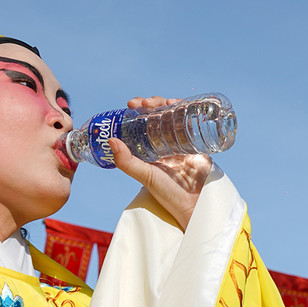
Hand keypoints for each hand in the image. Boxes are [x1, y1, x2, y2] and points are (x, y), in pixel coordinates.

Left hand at [108, 96, 212, 230]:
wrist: (194, 204)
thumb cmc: (168, 194)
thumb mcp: (145, 175)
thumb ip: (127, 162)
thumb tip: (110, 140)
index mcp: (151, 147)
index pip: (142, 121)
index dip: (138, 110)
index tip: (131, 104)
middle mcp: (165, 141)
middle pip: (159, 114)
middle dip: (152, 103)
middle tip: (144, 103)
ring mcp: (182, 140)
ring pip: (175, 114)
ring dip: (169, 102)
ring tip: (165, 102)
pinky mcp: (197, 142)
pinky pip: (193, 121)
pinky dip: (189, 109)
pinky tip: (183, 104)